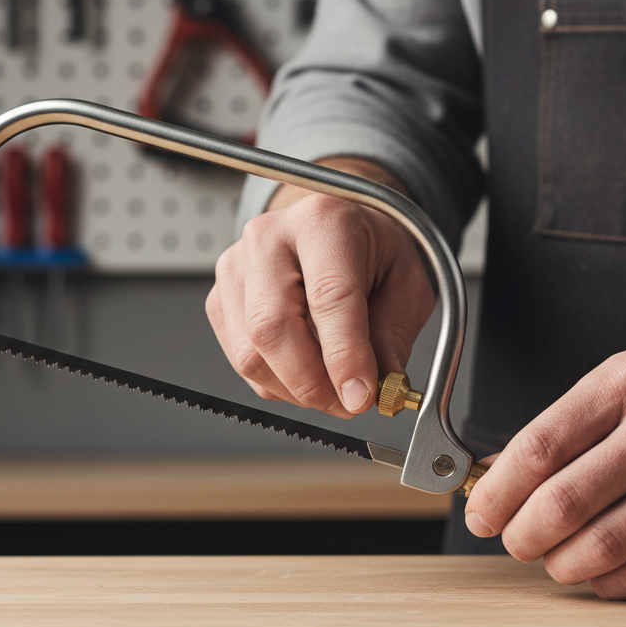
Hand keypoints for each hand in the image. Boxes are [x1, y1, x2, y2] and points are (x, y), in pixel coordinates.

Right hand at [206, 158, 433, 417]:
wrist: (334, 230)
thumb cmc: (371, 252)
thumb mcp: (406, 284)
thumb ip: (393, 337)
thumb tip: (378, 390)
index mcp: (324, 222)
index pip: (328, 296)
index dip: (344, 356)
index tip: (361, 397)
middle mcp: (269, 239)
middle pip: (273, 327)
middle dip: (312, 383)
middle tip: (348, 404)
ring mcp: (235, 268)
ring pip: (251, 353)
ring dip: (295, 390)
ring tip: (332, 389)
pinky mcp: (219, 298)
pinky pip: (241, 362)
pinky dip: (277, 384)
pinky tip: (305, 373)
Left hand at [464, 305, 625, 598]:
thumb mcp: (623, 375)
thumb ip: (563, 424)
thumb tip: (501, 470)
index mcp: (624, 384)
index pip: (537, 449)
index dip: (495, 491)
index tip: (479, 511)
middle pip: (563, 503)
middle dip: (519, 535)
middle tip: (510, 539)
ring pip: (606, 545)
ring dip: (560, 564)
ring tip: (551, 557)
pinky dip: (611, 583)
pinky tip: (597, 573)